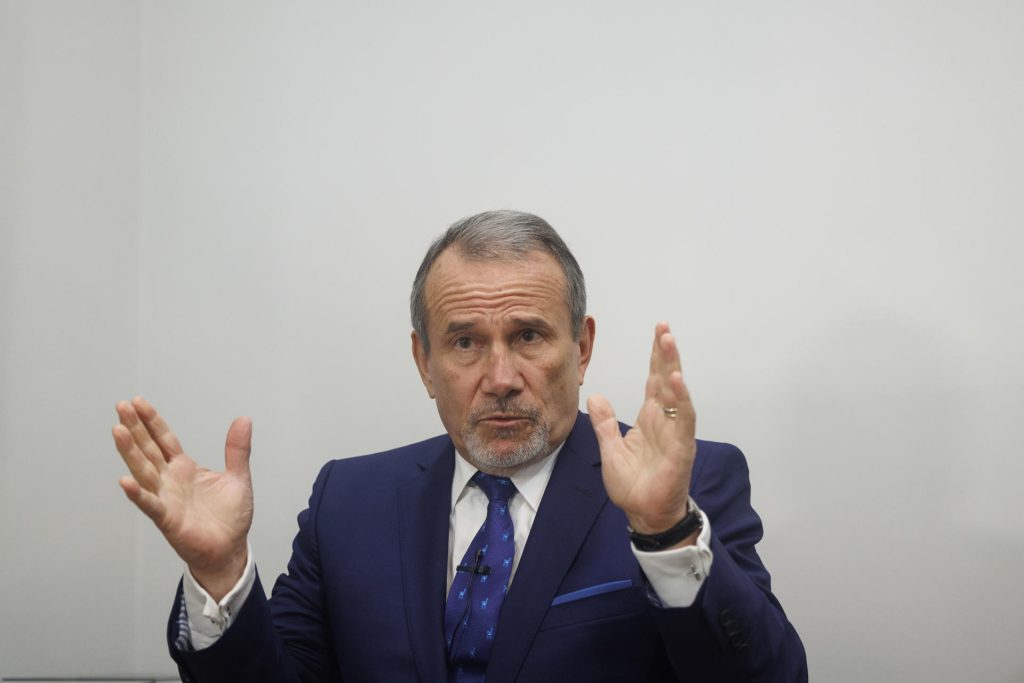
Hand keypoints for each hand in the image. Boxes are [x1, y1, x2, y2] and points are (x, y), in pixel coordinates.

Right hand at [112, 397, 252, 599]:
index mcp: (185, 468)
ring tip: (117, 430)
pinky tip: (125, 481)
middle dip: (135, 428)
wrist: (230, 549)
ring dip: (130, 451)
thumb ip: (237, 449)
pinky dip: (138, 494)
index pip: (164, 439)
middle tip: (121, 406)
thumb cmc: (229, 518)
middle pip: (148, 449)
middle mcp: (170, 480)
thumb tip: (243, 419)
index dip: (151, 421)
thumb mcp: (238, 477)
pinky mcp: (168, 519)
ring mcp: (166, 498)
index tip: (138, 402)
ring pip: (144, 470)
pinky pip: (150, 504)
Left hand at [587, 322, 696, 539]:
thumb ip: (605, 423)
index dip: (655, 356)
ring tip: (669, 342)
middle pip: (666, 379)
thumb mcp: (610, 449)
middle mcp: (665, 420)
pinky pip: (682, 419)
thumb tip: (596, 396)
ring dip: (673, 367)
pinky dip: (680, 399)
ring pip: (676, 393)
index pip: (654, 380)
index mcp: (650, 418)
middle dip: (666, 352)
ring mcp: (675, 432)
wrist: (645, 514)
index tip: (657, 331)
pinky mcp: (681, 448)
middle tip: (663, 327)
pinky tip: (676, 380)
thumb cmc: (634, 485)